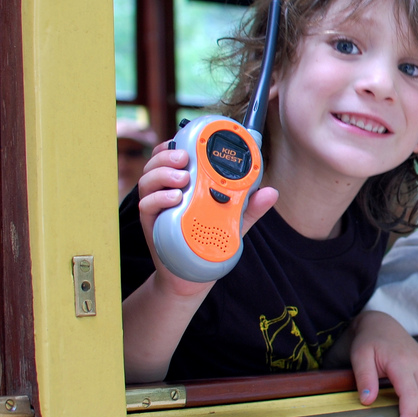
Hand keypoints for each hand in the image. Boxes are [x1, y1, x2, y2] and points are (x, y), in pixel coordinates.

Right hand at [123, 141, 277, 382]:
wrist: (192, 277)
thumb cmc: (210, 241)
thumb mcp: (234, 221)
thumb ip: (250, 206)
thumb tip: (271, 192)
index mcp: (186, 184)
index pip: (176, 156)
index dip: (178, 143)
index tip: (190, 139)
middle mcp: (168, 191)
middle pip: (158, 162)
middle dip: (168, 154)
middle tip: (185, 158)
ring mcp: (159, 207)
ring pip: (148, 181)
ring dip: (163, 174)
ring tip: (183, 179)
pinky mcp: (152, 225)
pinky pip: (146, 207)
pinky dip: (157, 199)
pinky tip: (173, 198)